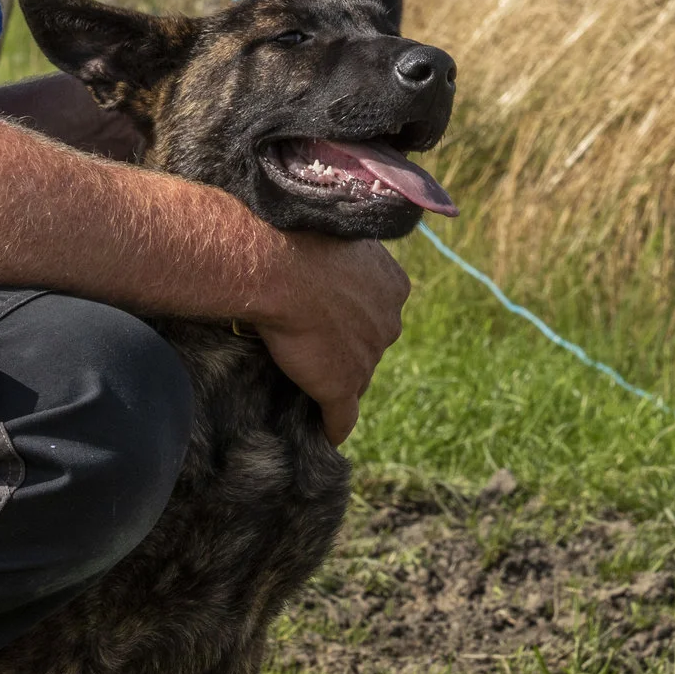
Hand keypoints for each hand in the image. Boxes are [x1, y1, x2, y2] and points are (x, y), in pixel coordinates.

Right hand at [252, 235, 409, 443]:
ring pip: (356, 377)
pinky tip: (324, 434)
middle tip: (312, 340)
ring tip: (306, 380)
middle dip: (348, 346)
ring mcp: (369, 357)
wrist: (280, 263)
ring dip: (335, 380)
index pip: (378, 311)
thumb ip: (343, 260)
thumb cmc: (300, 240)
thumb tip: (326, 265)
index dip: (353, 316)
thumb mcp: (336, 240)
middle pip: (370, 345)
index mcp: (394, 286)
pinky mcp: (343, 386)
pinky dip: (333, 427)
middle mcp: (390, 323)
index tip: (330, 314)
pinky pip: (342, 417)